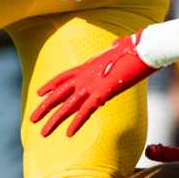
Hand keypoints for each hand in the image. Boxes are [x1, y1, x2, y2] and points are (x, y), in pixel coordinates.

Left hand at [31, 32, 156, 135]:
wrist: (145, 48)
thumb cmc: (137, 47)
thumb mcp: (122, 48)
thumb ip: (116, 48)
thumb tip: (117, 43)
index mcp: (89, 65)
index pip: (64, 77)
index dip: (51, 86)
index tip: (39, 94)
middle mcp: (86, 75)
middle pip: (59, 93)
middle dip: (45, 107)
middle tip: (33, 119)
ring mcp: (93, 84)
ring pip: (67, 105)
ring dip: (54, 120)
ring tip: (43, 133)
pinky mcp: (103, 93)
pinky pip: (86, 111)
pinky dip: (77, 122)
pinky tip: (68, 134)